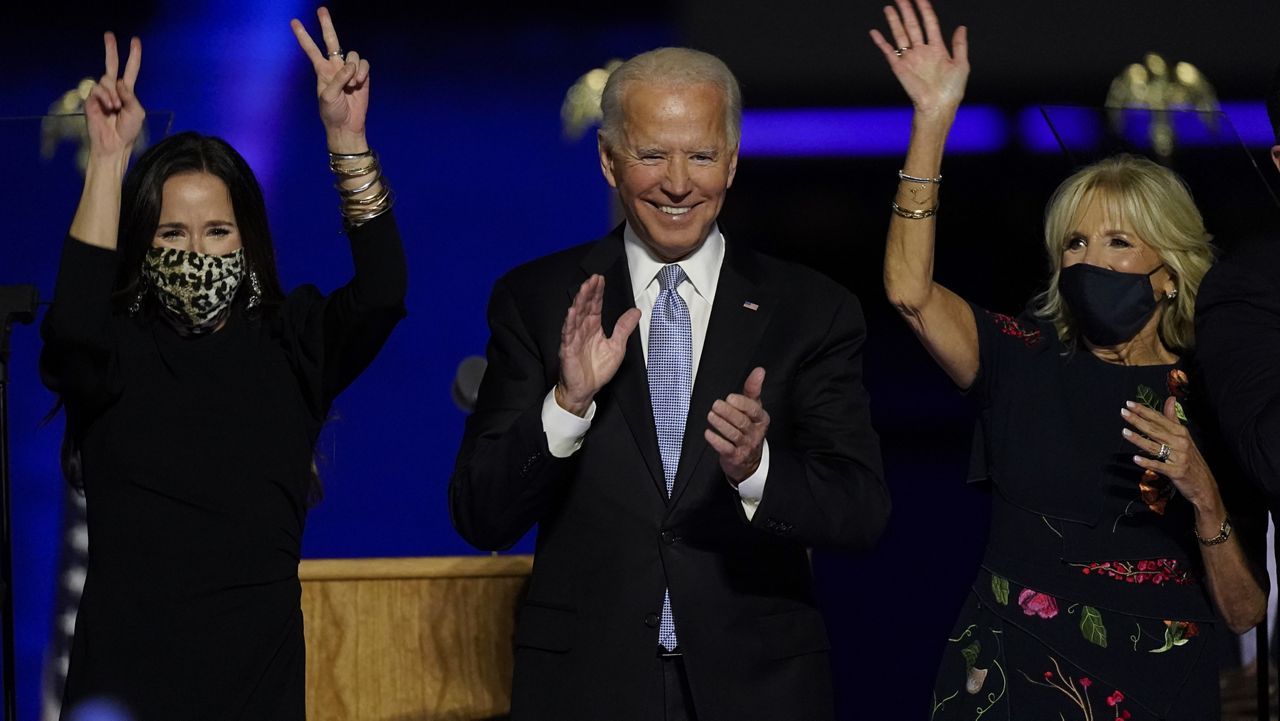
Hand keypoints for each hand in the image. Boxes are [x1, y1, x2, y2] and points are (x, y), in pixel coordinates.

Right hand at [85, 32, 144, 158]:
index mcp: (127, 91)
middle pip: (112, 65)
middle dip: (111, 50)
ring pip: (106, 80)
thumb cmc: (127, 130)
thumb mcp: (137, 112)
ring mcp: (101, 94)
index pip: (130, 70)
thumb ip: (130, 96)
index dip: (133, 56)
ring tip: (116, 109)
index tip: (135, 41)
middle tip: (109, 34)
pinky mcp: (91, 99)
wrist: (114, 143)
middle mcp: (114, 89)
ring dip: (113, 94)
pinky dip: (106, 98)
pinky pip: (98, 90)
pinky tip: (108, 108)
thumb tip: (118, 82)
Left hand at [290, 7, 370, 150]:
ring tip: (352, 84)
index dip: (303, 36)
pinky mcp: (363, 77)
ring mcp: (349, 71)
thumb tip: (350, 66)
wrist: (347, 126)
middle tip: (321, 10)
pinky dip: (363, 72)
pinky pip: (365, 65)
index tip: (294, 22)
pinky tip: (359, 83)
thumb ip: (337, 78)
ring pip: (354, 55)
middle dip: (326, 25)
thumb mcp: (328, 96)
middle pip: (331, 41)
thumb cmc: (332, 113)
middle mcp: (335, 67)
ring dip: (355, 68)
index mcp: (321, 71)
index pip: (310, 49)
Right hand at [556, 275, 641, 416]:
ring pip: (576, 316)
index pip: (595, 305)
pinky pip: (568, 334)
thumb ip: (624, 328)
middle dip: (589, 292)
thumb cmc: (597, 370)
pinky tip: (572, 311)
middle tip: (593, 279)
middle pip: (585, 306)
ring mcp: (574, 338)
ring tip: (584, 289)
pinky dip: (570, 322)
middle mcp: (582, 330)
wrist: (585, 390)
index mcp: (593, 327)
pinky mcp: (568, 349)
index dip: (597, 292)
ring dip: (579, 302)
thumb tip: (635, 312)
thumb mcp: (617, 346)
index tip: (600, 279)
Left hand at [705, 367, 769, 483]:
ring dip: (721, 424)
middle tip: (716, 405)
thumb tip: (759, 370)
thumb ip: (753, 389)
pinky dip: (717, 441)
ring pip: (734, 434)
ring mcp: (746, 446)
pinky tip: (708, 434)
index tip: (730, 397)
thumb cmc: (749, 429)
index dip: (742, 403)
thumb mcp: (753, 409)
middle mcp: (755, 433)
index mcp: (761, 419)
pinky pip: (726, 449)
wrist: (749, 461)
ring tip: (711, 416)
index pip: (754, 410)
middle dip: (728, 413)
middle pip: (742, 422)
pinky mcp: (735, 457)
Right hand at [868, 0, 968, 115]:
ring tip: (889, 7)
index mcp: (937, 48)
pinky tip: (875, 32)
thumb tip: (961, 27)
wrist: (938, 107)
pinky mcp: (899, 68)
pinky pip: (888, 52)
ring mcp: (910, 58)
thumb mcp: (962, 65)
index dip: (925, 9)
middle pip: (912, 25)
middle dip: (907, 10)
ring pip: (900, 34)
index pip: (929, 23)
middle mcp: (922, 51)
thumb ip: (960, 45)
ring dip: (894, 21)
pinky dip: (881, 42)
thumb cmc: (952, 90)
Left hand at [1121, 397, 1219, 510]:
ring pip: (1155, 446)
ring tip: (1124, 432)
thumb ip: (1173, 418)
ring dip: (1139, 439)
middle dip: (1138, 420)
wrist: (1204, 484)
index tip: (1129, 403)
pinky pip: (1159, 466)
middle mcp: (1180, 442)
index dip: (1145, 411)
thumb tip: (1170, 398)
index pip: (1159, 419)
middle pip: (1155, 430)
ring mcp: (1179, 457)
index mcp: (1181, 432)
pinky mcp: (1176, 472)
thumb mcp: (1184, 436)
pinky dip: (1148, 462)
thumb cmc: (1191, 458)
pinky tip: (1135, 459)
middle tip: (1123, 412)